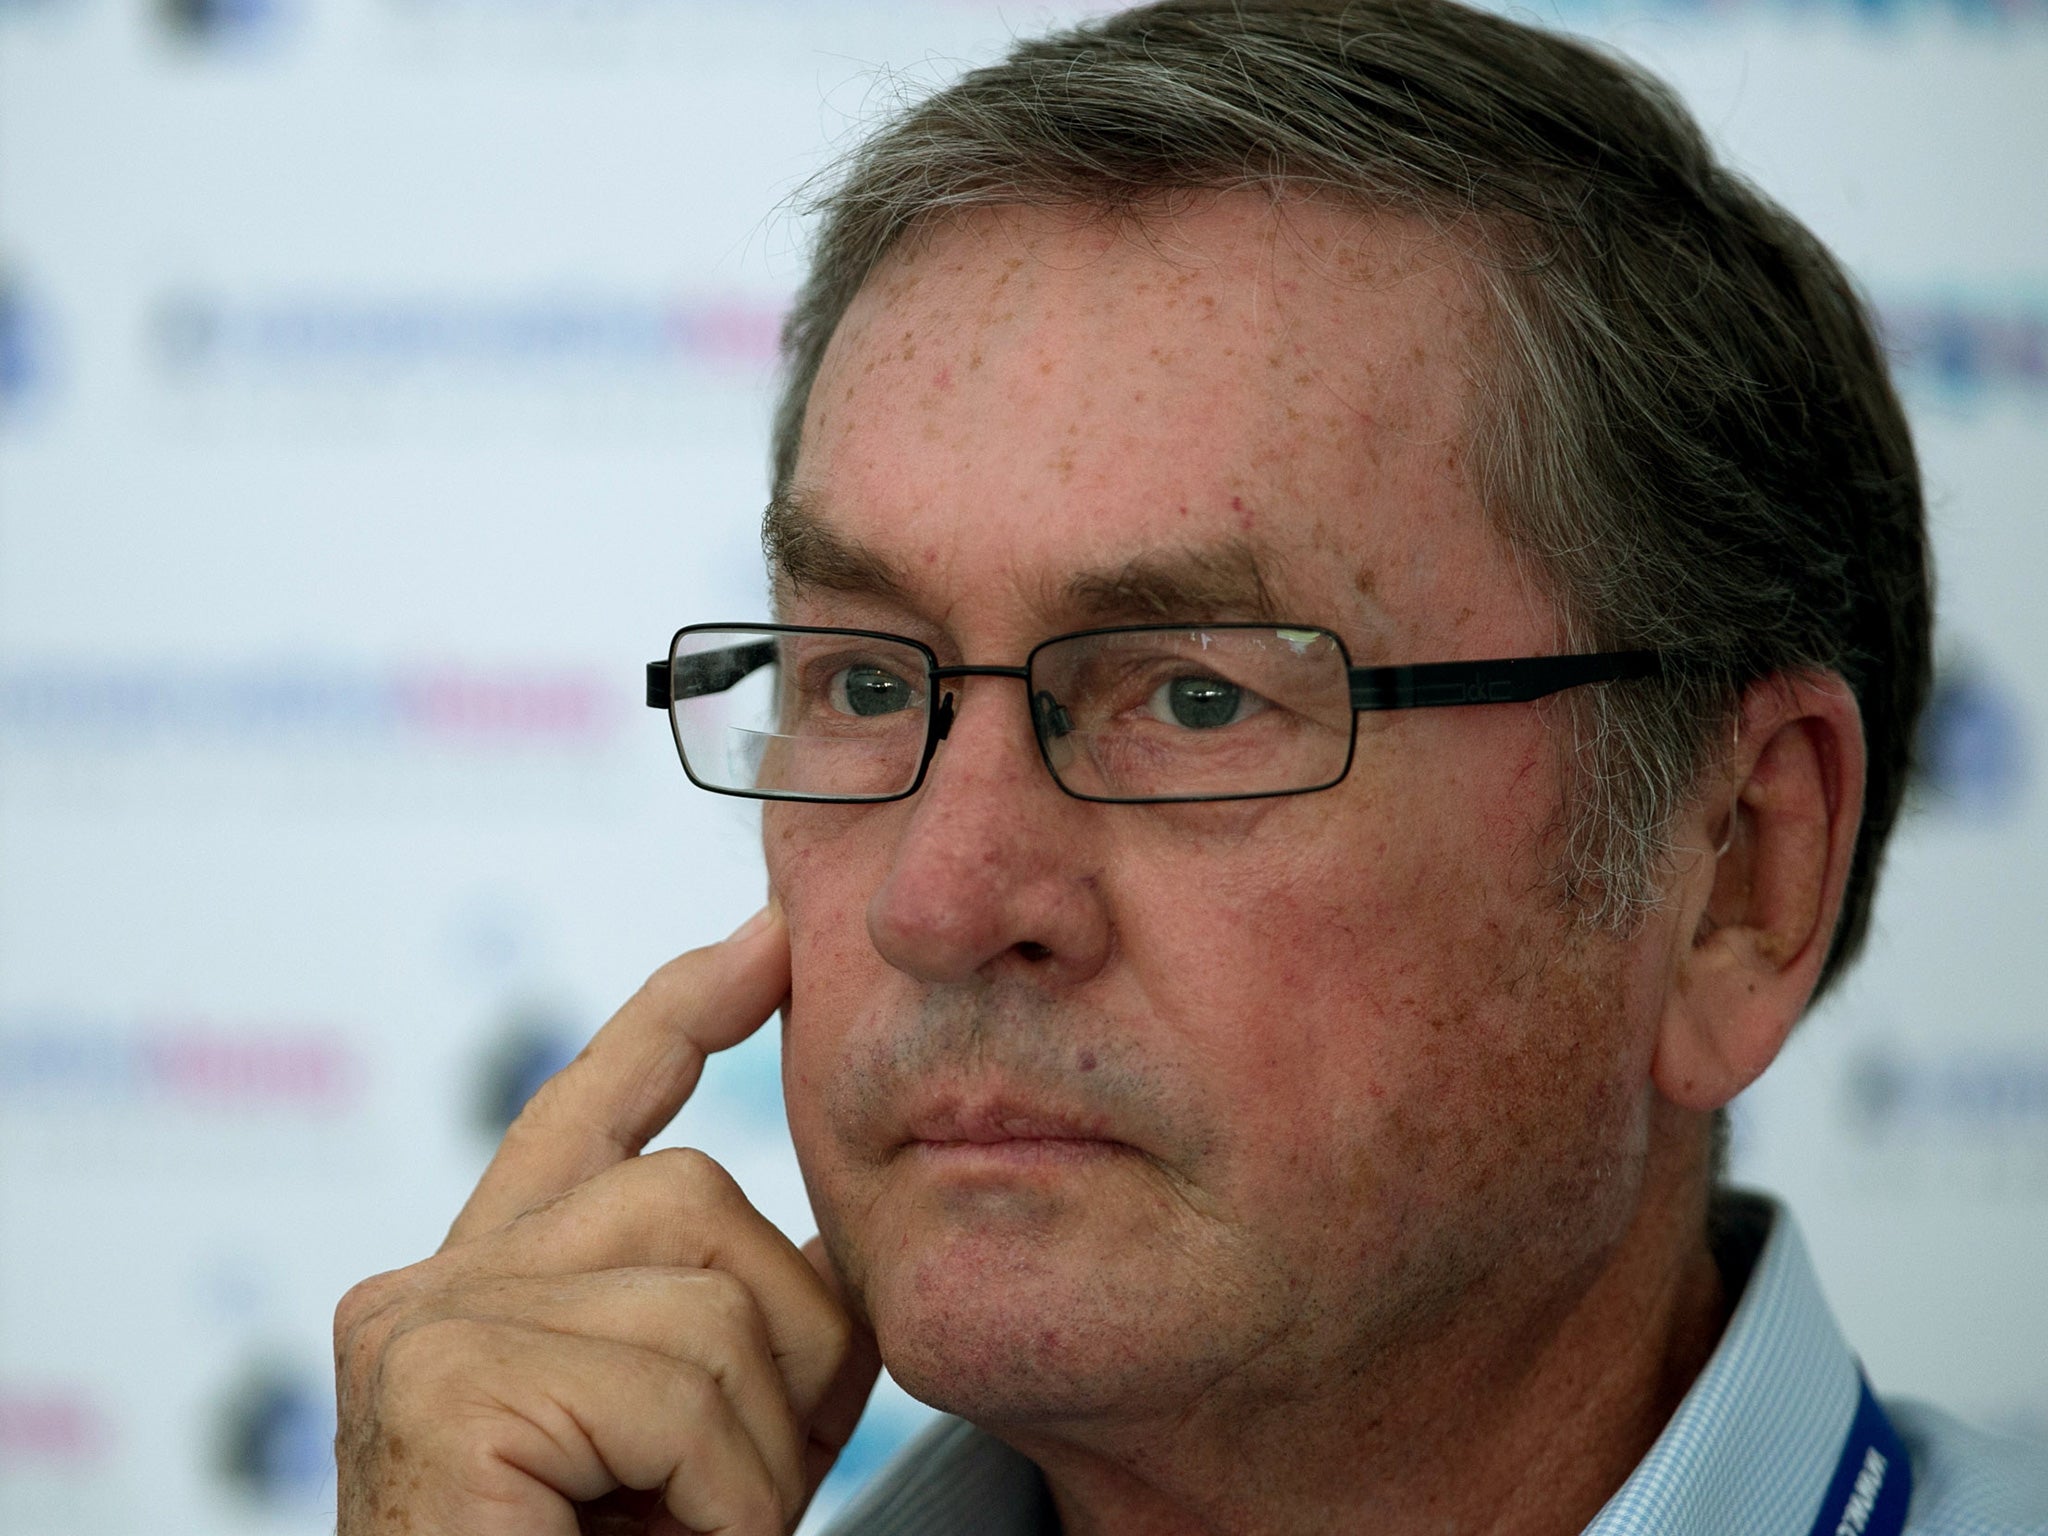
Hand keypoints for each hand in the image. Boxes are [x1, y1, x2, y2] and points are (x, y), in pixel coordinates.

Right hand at [333, 904, 880, 1534]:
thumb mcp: (707, 1449)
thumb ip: (740, 1327)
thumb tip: (831, 1220)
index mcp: (495, 1288)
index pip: (594, 1111)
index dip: (679, 1017)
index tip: (767, 944)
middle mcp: (430, 1286)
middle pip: (701, 1197)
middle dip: (779, 1349)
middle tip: (724, 1501)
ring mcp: (419, 1327)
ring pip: (707, 1289)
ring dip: (752, 1451)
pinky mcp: (437, 1385)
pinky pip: (675, 1381)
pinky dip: (723, 1496)